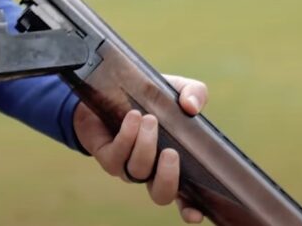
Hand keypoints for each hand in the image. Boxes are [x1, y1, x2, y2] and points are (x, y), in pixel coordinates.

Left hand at [73, 75, 208, 223]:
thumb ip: (194, 94)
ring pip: (137, 171)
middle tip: (171, 152)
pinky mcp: (107, 156)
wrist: (108, 89)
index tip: (195, 215)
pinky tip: (132, 117)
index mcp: (172, 164)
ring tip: (149, 119)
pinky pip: (116, 156)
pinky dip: (126, 136)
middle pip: (160, 195)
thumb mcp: (177, 90)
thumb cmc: (150, 96)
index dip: (190, 210)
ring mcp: (127, 166)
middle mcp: (150, 171)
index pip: (185, 197)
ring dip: (145, 146)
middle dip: (167, 177)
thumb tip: (191, 107)